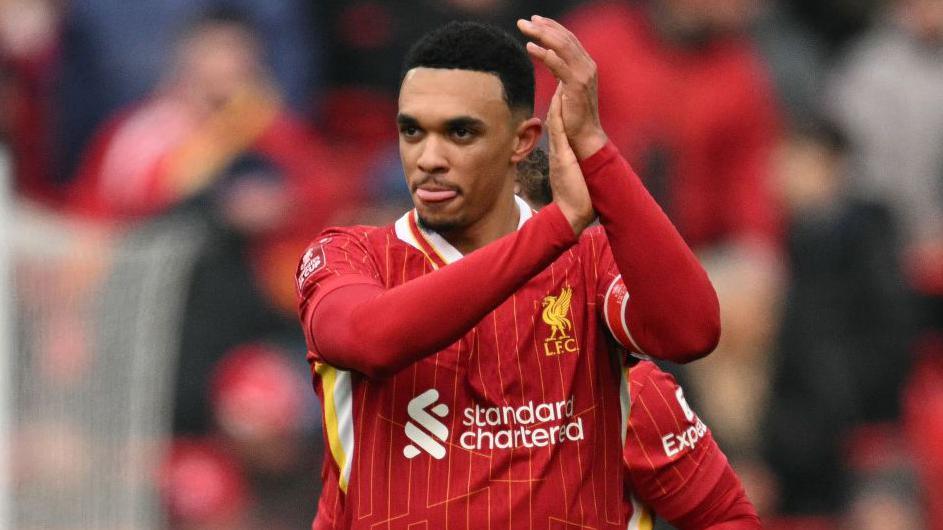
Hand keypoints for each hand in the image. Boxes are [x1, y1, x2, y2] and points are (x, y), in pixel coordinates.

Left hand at [517, 15, 607, 159]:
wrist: (585, 136)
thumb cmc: (572, 116)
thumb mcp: (564, 87)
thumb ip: (559, 70)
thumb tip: (547, 57)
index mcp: (585, 64)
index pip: (568, 39)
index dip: (551, 27)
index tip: (534, 20)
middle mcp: (587, 66)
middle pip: (564, 38)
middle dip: (543, 27)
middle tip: (524, 22)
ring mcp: (584, 74)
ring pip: (562, 47)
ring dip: (542, 36)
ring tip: (525, 29)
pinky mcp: (577, 86)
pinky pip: (559, 65)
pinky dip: (545, 55)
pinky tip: (531, 48)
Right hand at [547, 84, 594, 234]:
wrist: (571, 213)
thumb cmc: (576, 197)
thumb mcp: (575, 174)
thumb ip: (575, 163)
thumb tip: (581, 158)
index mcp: (562, 148)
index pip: (561, 119)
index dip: (561, 98)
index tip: (563, 80)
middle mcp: (558, 145)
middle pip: (555, 113)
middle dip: (556, 93)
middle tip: (554, 65)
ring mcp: (558, 149)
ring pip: (555, 117)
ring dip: (554, 95)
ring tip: (552, 71)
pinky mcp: (561, 155)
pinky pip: (558, 130)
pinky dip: (557, 113)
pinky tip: (558, 96)